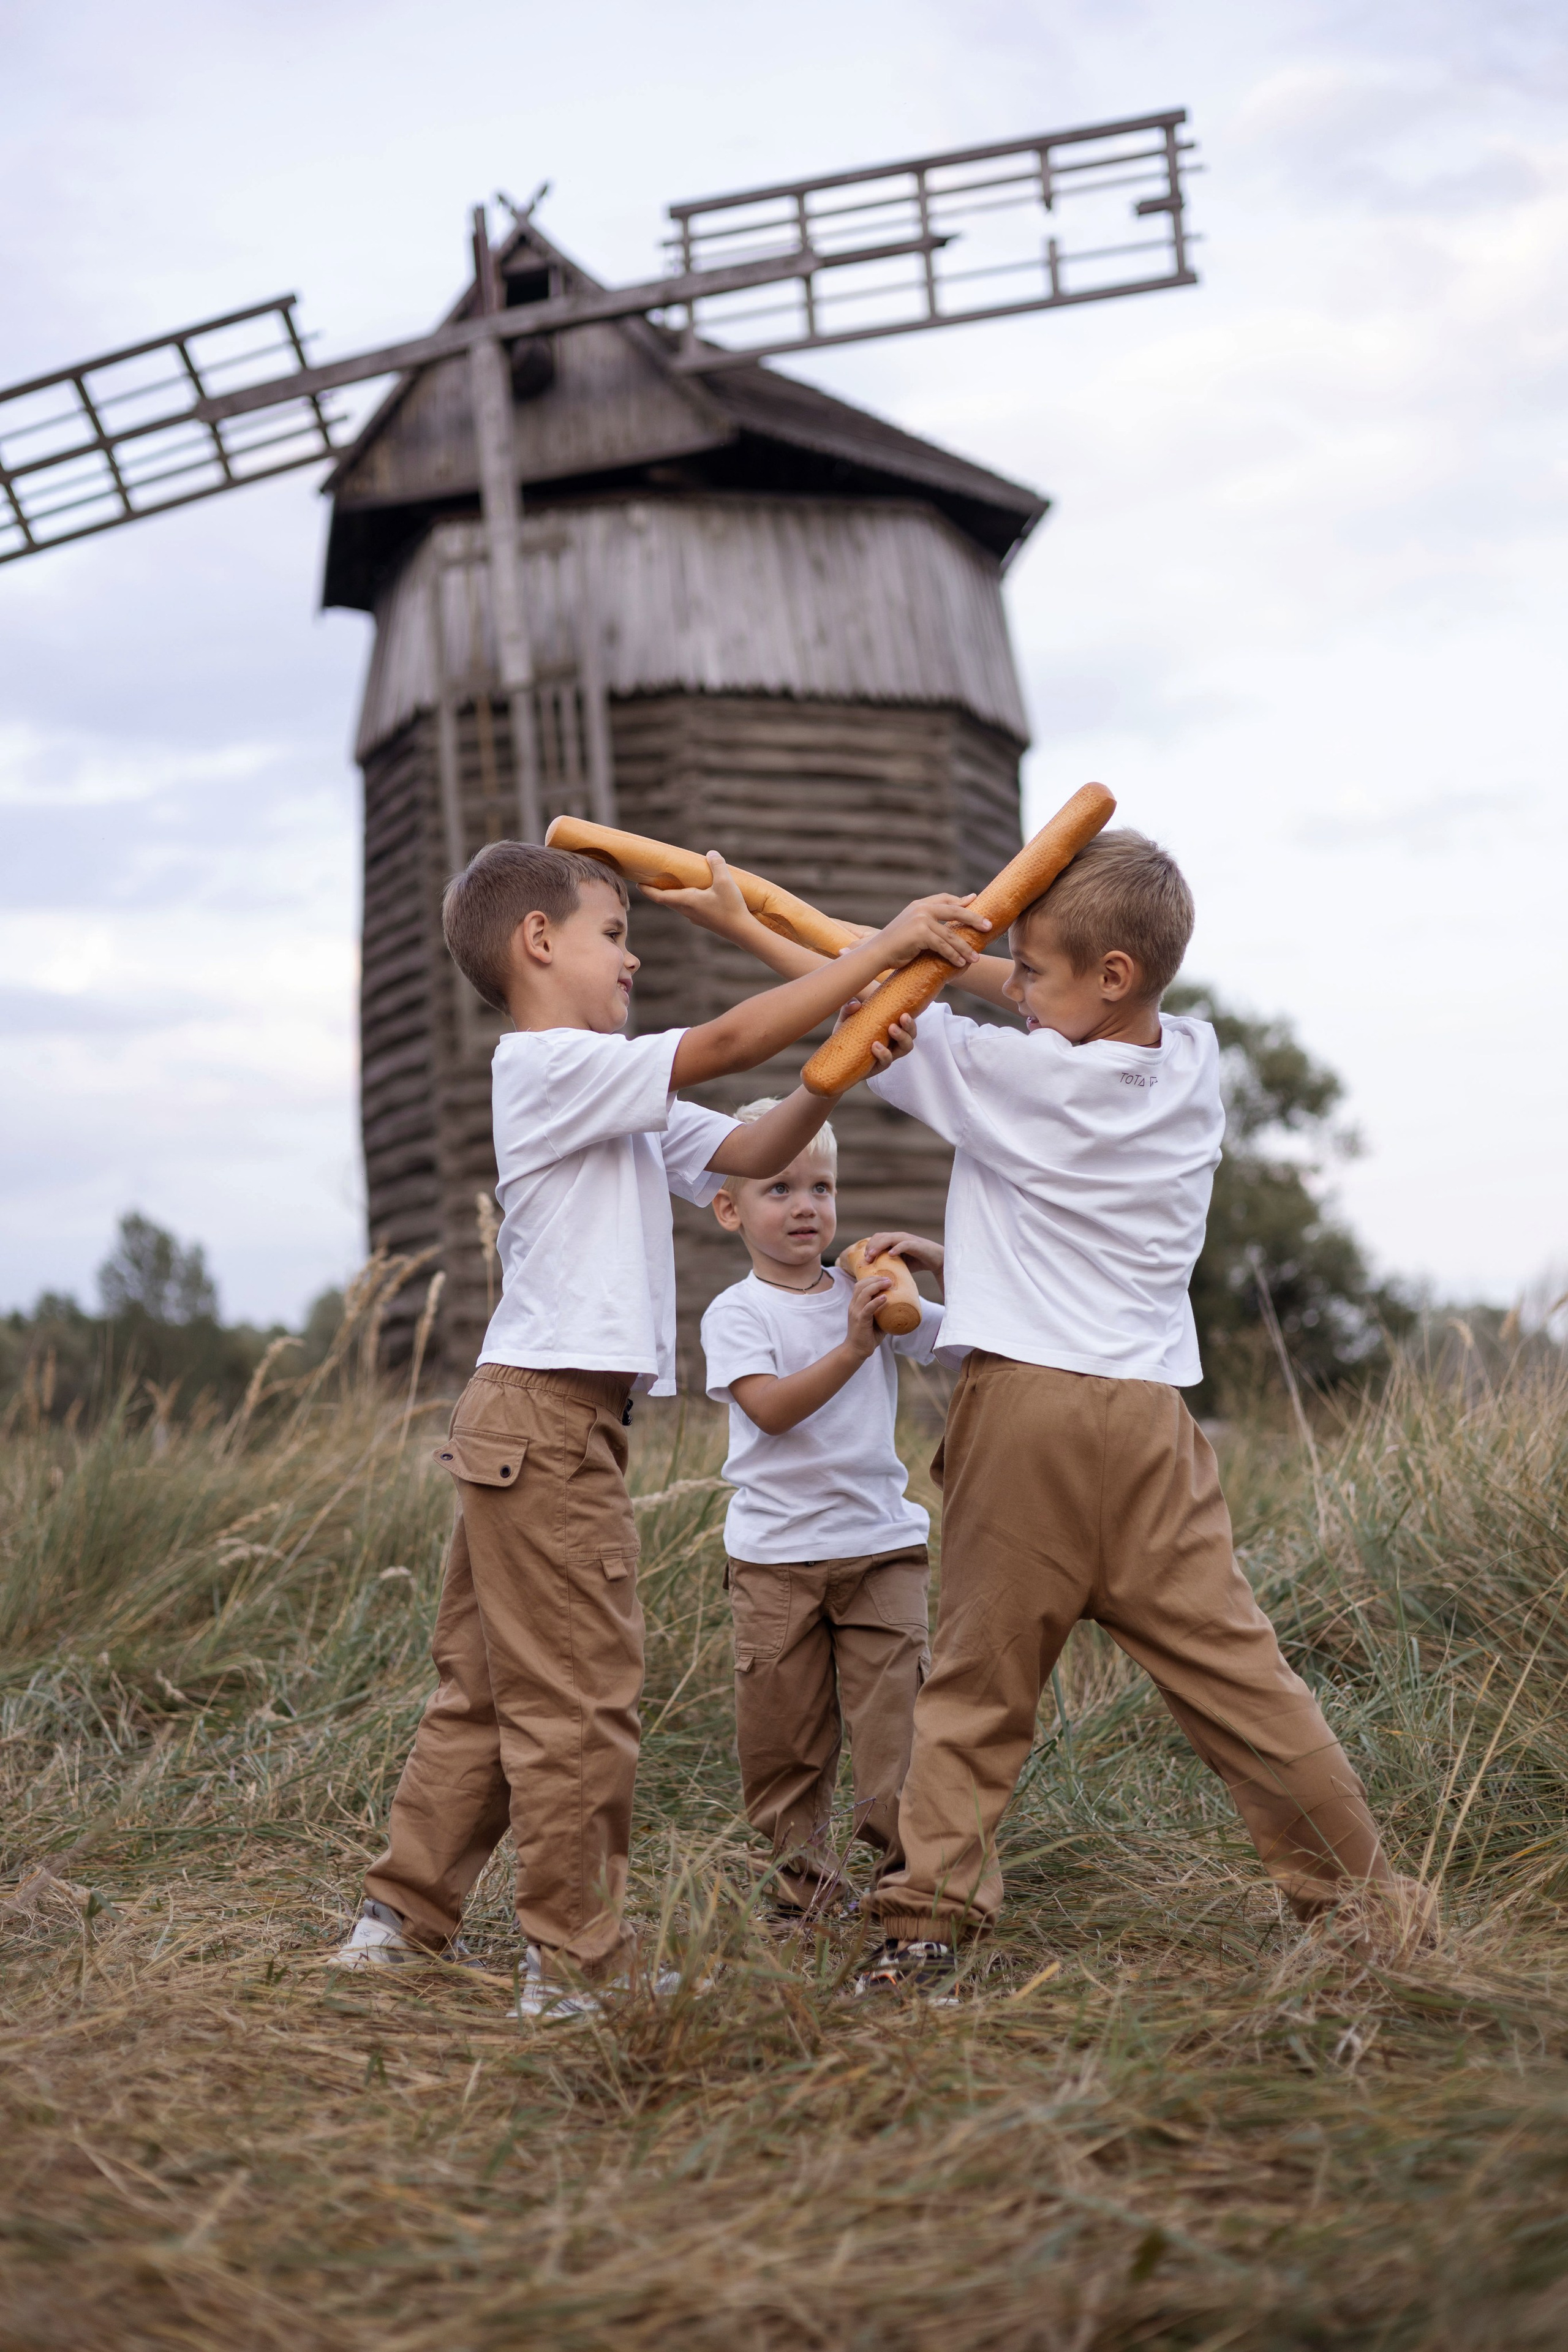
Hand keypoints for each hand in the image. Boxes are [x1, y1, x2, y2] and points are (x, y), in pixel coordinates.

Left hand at [639, 849, 753, 938]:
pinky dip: (684, 899)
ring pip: (677, 904)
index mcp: (686, 901)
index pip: (659, 896)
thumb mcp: (725, 882)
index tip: (637, 884)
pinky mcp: (704, 920)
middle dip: (657, 891)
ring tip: (669, 884)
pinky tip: (693, 893)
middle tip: (650, 880)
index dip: (647, 890)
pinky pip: (688, 907)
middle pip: (667, 900)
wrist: (742, 932)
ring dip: (671, 895)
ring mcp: (695, 917)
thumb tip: (711, 854)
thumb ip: (717, 865)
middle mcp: (687, 910)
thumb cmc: (731, 907)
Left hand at [833, 1002, 917, 1077]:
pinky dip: (884, 1053)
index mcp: (890, 1027)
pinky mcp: (879, 1065)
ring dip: (902, 1037)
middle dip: (910, 1026)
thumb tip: (855, 1004)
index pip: (907, 1021)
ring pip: (905, 1048)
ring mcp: (888, 1053)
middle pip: (911, 1034)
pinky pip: (887, 1060)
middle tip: (903, 1017)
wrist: (835, 1057)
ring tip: (891, 1028)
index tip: (906, 1009)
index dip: (911, 1016)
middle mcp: (893, 1041)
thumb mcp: (846, 1019)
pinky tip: (875, 1046)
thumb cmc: (846, 1035)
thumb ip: (848, 1008)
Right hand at [844, 1274, 890, 1357]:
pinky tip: (885, 1298)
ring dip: (877, 1286)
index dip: (871, 1278)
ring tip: (889, 1284)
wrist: (856, 1350)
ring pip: (864, 1293)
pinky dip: (876, 1301)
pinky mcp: (860, 1320)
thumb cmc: (867, 1336)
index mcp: (856, 1304)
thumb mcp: (875, 1321)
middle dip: (876, 1279)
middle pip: (861, 1285)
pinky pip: (868, 1308)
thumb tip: (900, 1306)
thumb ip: (883, 1312)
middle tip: (889, 1279)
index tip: (884, 1278)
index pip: (860, 1285)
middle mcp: (854, 1306)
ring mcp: (856, 1312)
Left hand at [858, 1229, 943, 1282]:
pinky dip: (896, 1248)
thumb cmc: (917, 1261)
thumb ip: (888, 1264)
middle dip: (871, 1247)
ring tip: (872, 1256)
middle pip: (880, 1236)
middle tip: (867, 1259)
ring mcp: (907, 1239)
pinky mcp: (916, 1245)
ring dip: (879, 1246)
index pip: (877, 1238)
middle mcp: (899, 1237)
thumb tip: (874, 1275)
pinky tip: (890, 1255)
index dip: (869, 1246)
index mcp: (894, 1240)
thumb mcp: (899, 1263)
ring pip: (889, 1238)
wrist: (937, 1260)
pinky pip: (904, 1244)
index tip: (865, 1259)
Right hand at [873, 893, 986, 971]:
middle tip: (988, 926)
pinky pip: (943, 946)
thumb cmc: (895, 944)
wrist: (877, 952)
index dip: (961, 901)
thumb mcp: (912, 927)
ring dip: (965, 947)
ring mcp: (921, 919)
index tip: (974, 900)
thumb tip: (946, 928)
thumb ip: (927, 922)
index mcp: (920, 904)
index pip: (945, 899)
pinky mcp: (920, 933)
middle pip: (955, 911)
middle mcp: (922, 908)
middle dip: (974, 919)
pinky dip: (953, 955)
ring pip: (951, 934)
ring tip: (976, 957)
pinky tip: (960, 963)